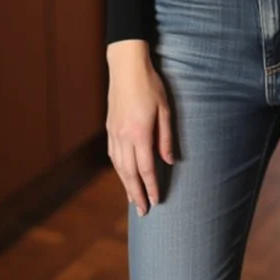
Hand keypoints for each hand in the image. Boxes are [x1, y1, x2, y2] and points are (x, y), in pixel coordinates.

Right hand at [106, 40, 173, 216]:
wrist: (126, 67)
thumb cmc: (150, 85)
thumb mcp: (165, 109)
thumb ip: (166, 138)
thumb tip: (169, 161)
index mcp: (140, 134)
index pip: (146, 169)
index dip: (151, 187)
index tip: (156, 200)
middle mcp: (124, 137)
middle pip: (130, 173)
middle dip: (137, 194)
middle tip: (143, 211)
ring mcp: (114, 133)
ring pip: (119, 167)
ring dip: (126, 185)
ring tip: (133, 199)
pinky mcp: (109, 127)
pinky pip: (113, 155)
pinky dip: (118, 169)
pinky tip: (123, 174)